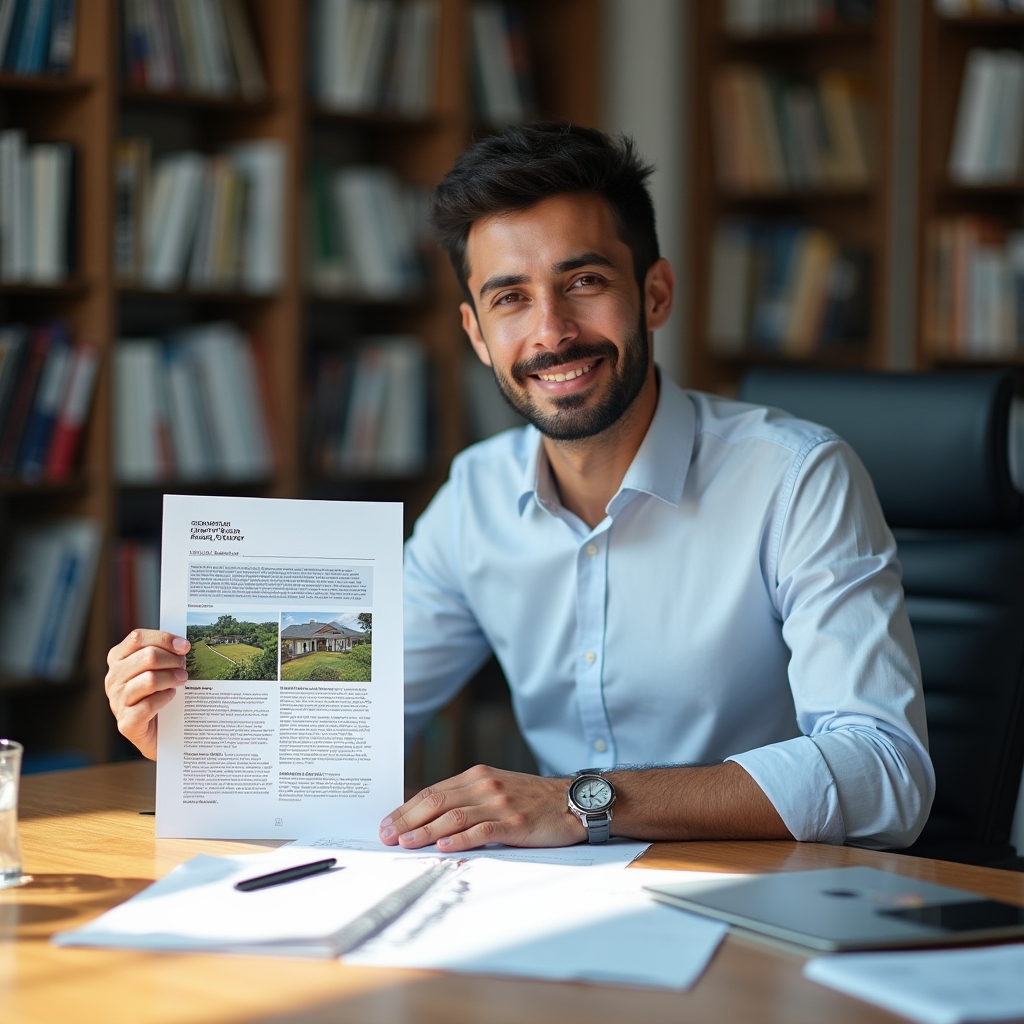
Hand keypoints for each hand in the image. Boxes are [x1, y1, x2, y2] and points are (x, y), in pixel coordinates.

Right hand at [104, 630, 189, 759]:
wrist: (160, 733)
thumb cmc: (159, 692)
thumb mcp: (157, 668)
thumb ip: (163, 652)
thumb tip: (182, 645)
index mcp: (118, 659)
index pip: (137, 638)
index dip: (164, 638)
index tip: (185, 646)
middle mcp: (113, 679)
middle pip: (148, 657)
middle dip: (173, 660)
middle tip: (184, 667)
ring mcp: (117, 701)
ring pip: (150, 680)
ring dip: (172, 678)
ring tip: (182, 680)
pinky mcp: (126, 723)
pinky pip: (149, 705)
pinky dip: (165, 698)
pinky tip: (171, 696)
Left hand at [379, 765, 585, 850]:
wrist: (571, 801)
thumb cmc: (532, 799)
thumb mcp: (496, 789)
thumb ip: (467, 798)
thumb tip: (430, 818)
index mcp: (477, 776)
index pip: (432, 792)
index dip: (406, 808)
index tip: (387, 823)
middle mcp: (485, 786)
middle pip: (436, 802)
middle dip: (407, 820)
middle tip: (386, 835)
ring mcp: (500, 804)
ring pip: (454, 816)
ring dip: (425, 831)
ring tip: (405, 843)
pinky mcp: (515, 823)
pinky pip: (481, 830)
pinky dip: (459, 839)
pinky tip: (443, 847)